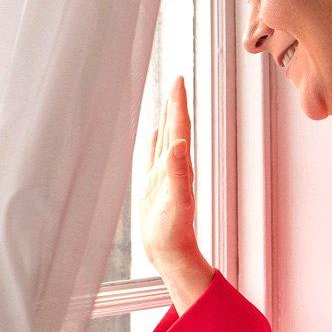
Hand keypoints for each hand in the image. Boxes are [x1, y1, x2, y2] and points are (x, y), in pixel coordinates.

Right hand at [137, 76, 213, 310]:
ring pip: (165, 137)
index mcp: (179, 165)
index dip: (178, 103)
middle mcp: (172, 166)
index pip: (179, 127)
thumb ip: (178, 173)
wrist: (169, 252)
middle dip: (174, 103)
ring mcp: (162, 174)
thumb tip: (178, 143)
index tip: (178, 79)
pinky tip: (154, 132)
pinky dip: (153, 140)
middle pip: (174, 127)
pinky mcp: (152, 184)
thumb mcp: (177, 201)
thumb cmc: (174, 232)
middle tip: (176, 80)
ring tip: (167, 99)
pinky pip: (152, 155)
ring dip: (166, 117)